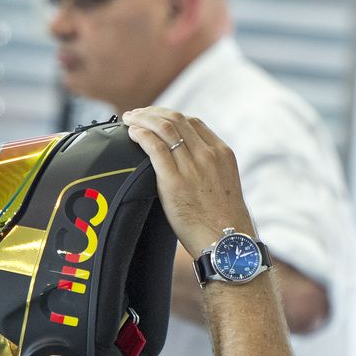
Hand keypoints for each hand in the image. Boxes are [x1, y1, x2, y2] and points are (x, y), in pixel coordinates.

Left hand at [122, 107, 253, 256]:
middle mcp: (208, 155)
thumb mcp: (223, 184)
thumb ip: (208, 168)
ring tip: (129, 120)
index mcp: (222, 153)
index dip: (170, 115)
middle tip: (136, 115)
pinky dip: (141, 135)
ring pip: (164, 128)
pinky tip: (132, 133)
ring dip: (142, 119)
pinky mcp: (175, 181)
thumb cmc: (223, 221)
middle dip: (152, 113)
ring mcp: (193, 166)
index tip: (155, 118)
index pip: (193, 122)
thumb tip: (185, 165)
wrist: (227, 243)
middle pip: (176, 119)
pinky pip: (155, 148)